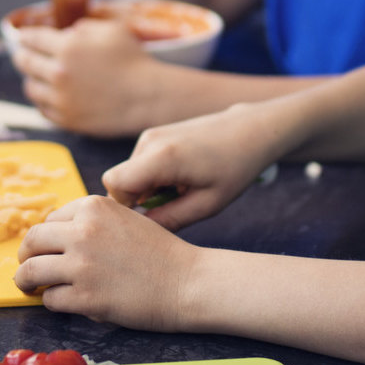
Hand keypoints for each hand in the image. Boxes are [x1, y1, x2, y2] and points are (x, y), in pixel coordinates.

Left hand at [9, 18, 162, 135]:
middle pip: (25, 62)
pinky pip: (43, 109)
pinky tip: (50, 95)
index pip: (32, 38)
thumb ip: (84, 28)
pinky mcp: (67, 119)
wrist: (148, 97)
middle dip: (22, 56)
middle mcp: (59, 72)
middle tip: (23, 55)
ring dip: (32, 79)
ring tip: (38, 77)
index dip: (25, 36)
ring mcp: (61, 98)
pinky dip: (43, 100)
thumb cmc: (134, 61)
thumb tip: (65, 34)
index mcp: (68, 47)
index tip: (23, 38)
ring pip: (30, 87)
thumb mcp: (112, 30)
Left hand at [13, 195, 198, 331]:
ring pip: (31, 271)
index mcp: (93, 207)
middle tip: (28, 269)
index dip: (44, 238)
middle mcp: (83, 231)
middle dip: (26, 257)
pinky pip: (50, 299)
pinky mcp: (85, 297)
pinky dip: (52, 302)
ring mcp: (82, 264)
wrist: (188, 282)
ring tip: (31, 288)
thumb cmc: (161, 253)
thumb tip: (56, 239)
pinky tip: (64, 303)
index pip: (49, 220)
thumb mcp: (124, 220)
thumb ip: (92, 223)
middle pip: (32, 241)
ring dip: (27, 282)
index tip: (45, 250)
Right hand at [99, 104, 278, 228]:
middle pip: (118, 181)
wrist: (250, 131)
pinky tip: (181, 179)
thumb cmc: (235, 168)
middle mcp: (150, 141)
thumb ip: (170, 221)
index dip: (125, 207)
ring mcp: (150, 135)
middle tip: (172, 206)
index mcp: (163, 157)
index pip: (114, 185)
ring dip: (148, 190)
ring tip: (182, 190)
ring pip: (130, 175)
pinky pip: (139, 165)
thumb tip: (140, 234)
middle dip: (138, 200)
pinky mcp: (154, 134)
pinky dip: (154, 178)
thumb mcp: (207, 204)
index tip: (151, 216)